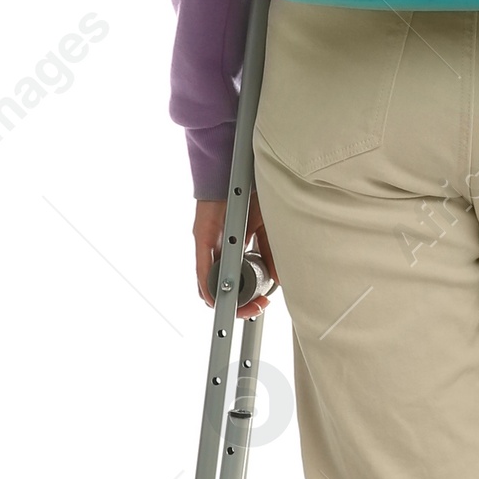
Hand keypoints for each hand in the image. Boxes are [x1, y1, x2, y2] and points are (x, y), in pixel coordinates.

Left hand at [193, 194, 278, 317]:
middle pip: (223, 287)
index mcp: (235, 248)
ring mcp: (208, 245)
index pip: (238, 280)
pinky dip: (209, 285)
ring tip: (244, 306)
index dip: (250, 295)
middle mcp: (219, 249)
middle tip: (257, 308)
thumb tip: (277, 277)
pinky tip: (217, 297)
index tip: (264, 302)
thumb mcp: (266, 228)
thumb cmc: (249, 194)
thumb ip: (269, 251)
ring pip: (210, 283)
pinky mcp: (201, 237)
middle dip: (241, 303)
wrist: (235, 170)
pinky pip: (202, 267)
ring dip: (227, 299)